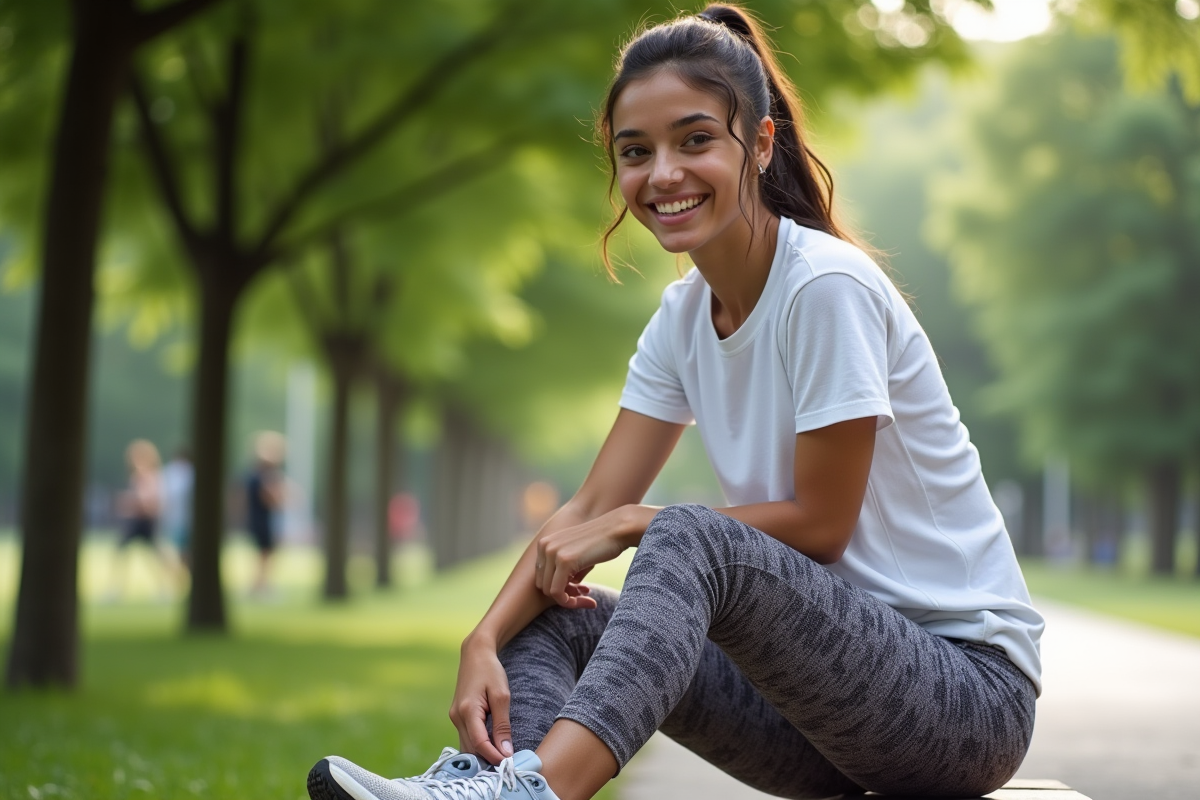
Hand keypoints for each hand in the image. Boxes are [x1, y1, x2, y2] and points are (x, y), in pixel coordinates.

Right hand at [450, 639, 513, 765]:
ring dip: (482, 755)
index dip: (494, 757)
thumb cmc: (490, 671)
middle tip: (507, 769)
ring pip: (467, 746)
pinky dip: (478, 746)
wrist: (475, 654)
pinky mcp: (457, 716)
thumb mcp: (502, 696)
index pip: (480, 744)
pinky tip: (492, 749)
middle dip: (487, 761)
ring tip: (501, 762)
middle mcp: (457, 717)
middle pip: (470, 749)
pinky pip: (467, 737)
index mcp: (467, 711)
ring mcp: (454, 717)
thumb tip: (506, 751)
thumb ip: (502, 725)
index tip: (510, 765)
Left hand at [534, 506, 640, 606]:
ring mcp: (552, 553)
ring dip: (568, 600)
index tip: (579, 590)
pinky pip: (557, 593)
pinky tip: (589, 600)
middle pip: (543, 585)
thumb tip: (559, 595)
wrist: (619, 529)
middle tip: (585, 594)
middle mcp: (544, 546)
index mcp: (544, 543)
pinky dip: (570, 602)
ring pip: (549, 592)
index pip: (542, 576)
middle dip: (563, 594)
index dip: (559, 587)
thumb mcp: (576, 555)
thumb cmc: (602, 543)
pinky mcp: (564, 561)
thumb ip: (564, 571)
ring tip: (588, 597)